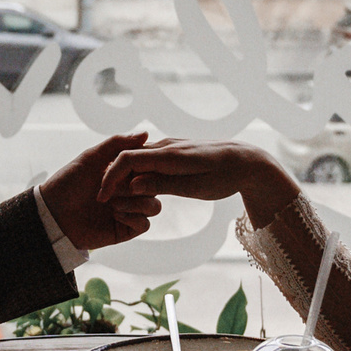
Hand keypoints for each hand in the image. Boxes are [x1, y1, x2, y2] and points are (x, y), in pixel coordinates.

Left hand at [40, 133, 164, 251]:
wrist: (53, 213)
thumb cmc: (68, 182)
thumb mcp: (92, 157)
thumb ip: (117, 144)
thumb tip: (146, 134)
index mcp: (124, 173)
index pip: (149, 168)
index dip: (147, 166)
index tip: (136, 167)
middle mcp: (129, 191)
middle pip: (155, 188)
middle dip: (141, 186)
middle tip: (119, 187)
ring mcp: (128, 211)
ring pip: (154, 207)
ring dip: (137, 203)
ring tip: (113, 202)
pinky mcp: (125, 229)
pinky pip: (145, 224)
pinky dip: (133, 218)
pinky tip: (114, 214)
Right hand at [99, 138, 300, 227]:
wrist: (246, 160)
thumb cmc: (225, 176)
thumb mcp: (196, 187)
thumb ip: (164, 185)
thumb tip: (133, 185)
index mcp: (169, 154)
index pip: (127, 159)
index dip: (111, 178)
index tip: (103, 198)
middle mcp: (165, 145)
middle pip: (127, 158)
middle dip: (113, 179)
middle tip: (106, 204)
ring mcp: (168, 146)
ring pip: (136, 159)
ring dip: (124, 177)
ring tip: (118, 200)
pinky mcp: (172, 151)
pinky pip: (147, 160)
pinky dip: (137, 174)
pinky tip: (137, 191)